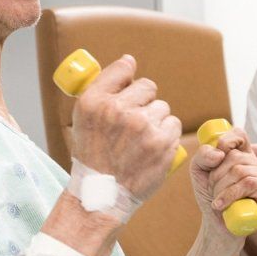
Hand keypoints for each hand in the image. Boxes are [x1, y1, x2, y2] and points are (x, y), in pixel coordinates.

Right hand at [70, 55, 180, 200]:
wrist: (102, 194)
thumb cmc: (93, 154)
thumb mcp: (83, 117)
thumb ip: (105, 85)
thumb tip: (130, 60)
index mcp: (95, 101)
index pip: (123, 69)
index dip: (128, 81)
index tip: (126, 93)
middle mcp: (118, 111)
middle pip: (148, 87)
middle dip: (143, 102)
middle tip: (132, 124)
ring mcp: (142, 127)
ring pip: (162, 107)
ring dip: (156, 120)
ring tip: (140, 140)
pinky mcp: (162, 143)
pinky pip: (173, 124)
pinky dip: (166, 135)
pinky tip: (152, 147)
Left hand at [190, 126, 256, 236]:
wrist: (218, 225)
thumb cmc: (211, 197)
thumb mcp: (200, 172)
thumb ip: (203, 156)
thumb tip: (219, 153)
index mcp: (243, 154)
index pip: (239, 135)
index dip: (227, 141)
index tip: (215, 158)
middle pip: (235, 157)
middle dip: (216, 177)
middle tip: (213, 191)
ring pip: (241, 172)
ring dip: (221, 189)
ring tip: (217, 200)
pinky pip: (250, 184)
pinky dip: (230, 195)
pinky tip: (221, 205)